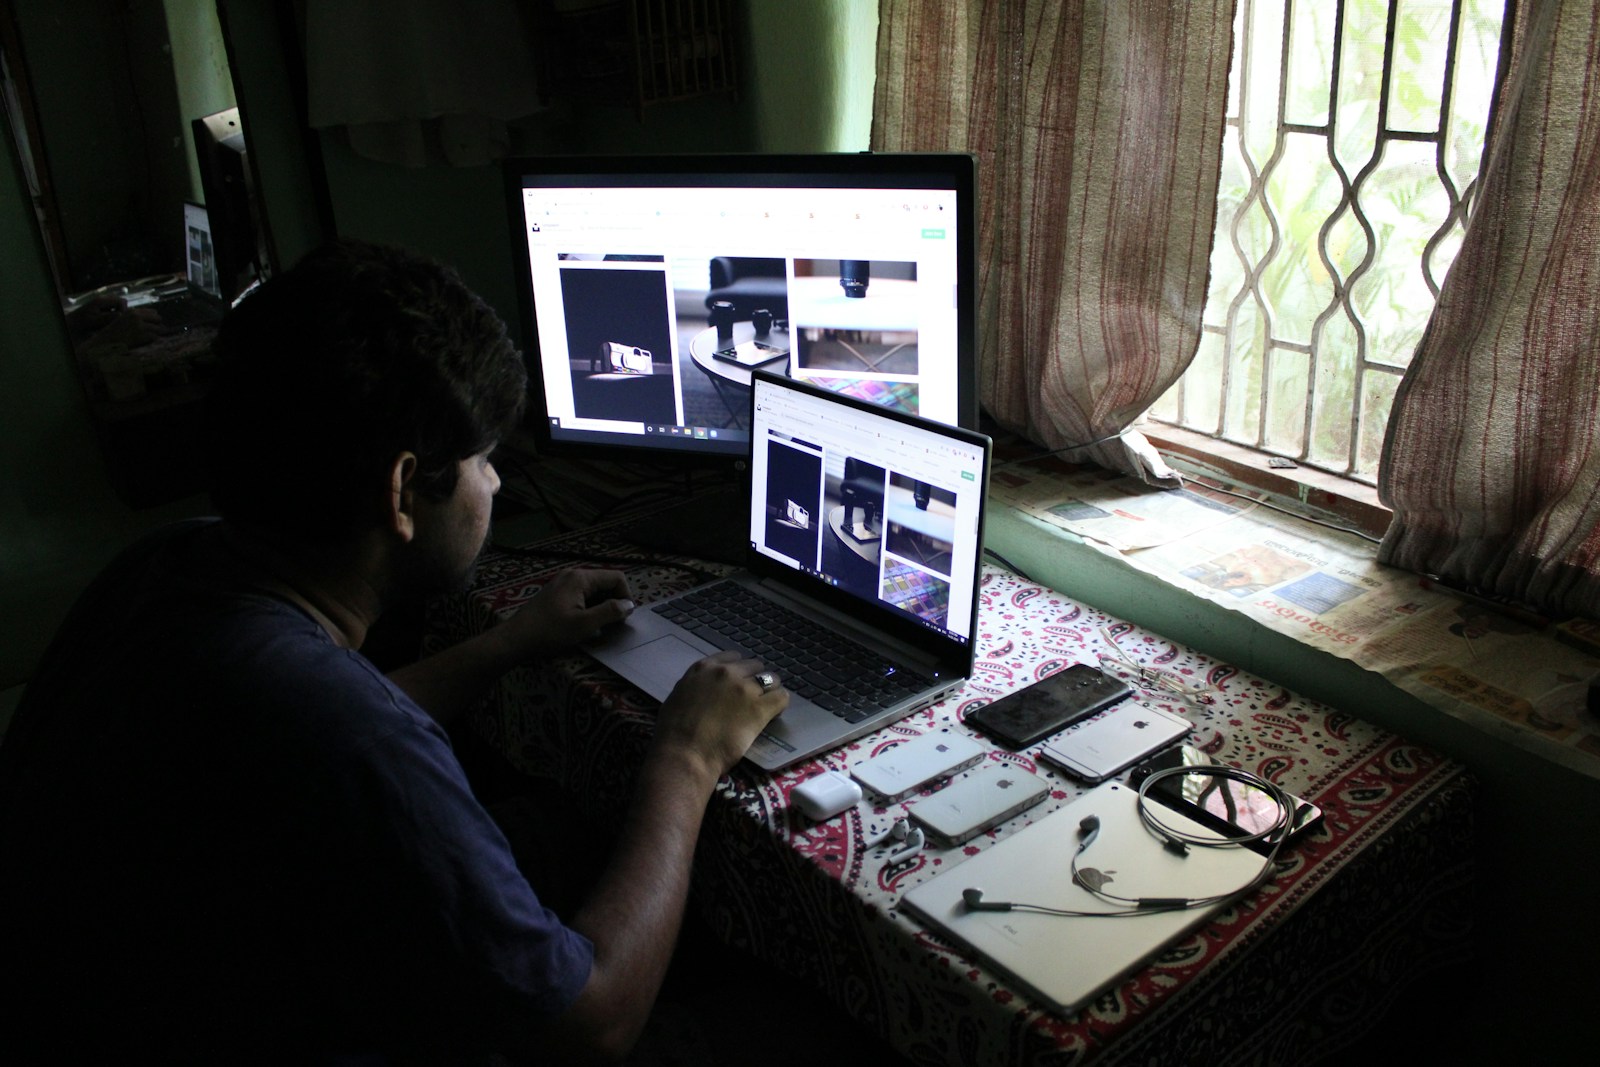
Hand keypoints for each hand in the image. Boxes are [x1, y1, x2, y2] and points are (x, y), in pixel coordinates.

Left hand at [499, 567, 633, 657]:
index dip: (625, 596)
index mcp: (580, 578)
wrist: (515, 639)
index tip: (625, 618)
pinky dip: (589, 607)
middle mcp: (572, 575)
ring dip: (602, 607)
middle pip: (605, 583)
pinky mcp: (556, 594)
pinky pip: (581, 596)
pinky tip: (584, 624)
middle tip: (614, 625)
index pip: (616, 577)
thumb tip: (629, 605)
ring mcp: (562, 583)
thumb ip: (609, 612)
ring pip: (593, 591)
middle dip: (614, 602)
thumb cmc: (550, 631)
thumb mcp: (584, 625)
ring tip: (599, 627)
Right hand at [654, 651, 787, 779]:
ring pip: (771, 679)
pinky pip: (782, 697)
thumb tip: (703, 691)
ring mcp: (744, 689)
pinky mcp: (759, 708)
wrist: (684, 753)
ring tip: (766, 706)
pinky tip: (773, 714)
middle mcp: (726, 673)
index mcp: (704, 668)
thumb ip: (695, 686)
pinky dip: (780, 705)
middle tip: (752, 698)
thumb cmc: (673, 732)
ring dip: (770, 691)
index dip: (739, 671)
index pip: (733, 657)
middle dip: (755, 680)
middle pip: (755, 666)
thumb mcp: (678, 696)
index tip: (739, 683)